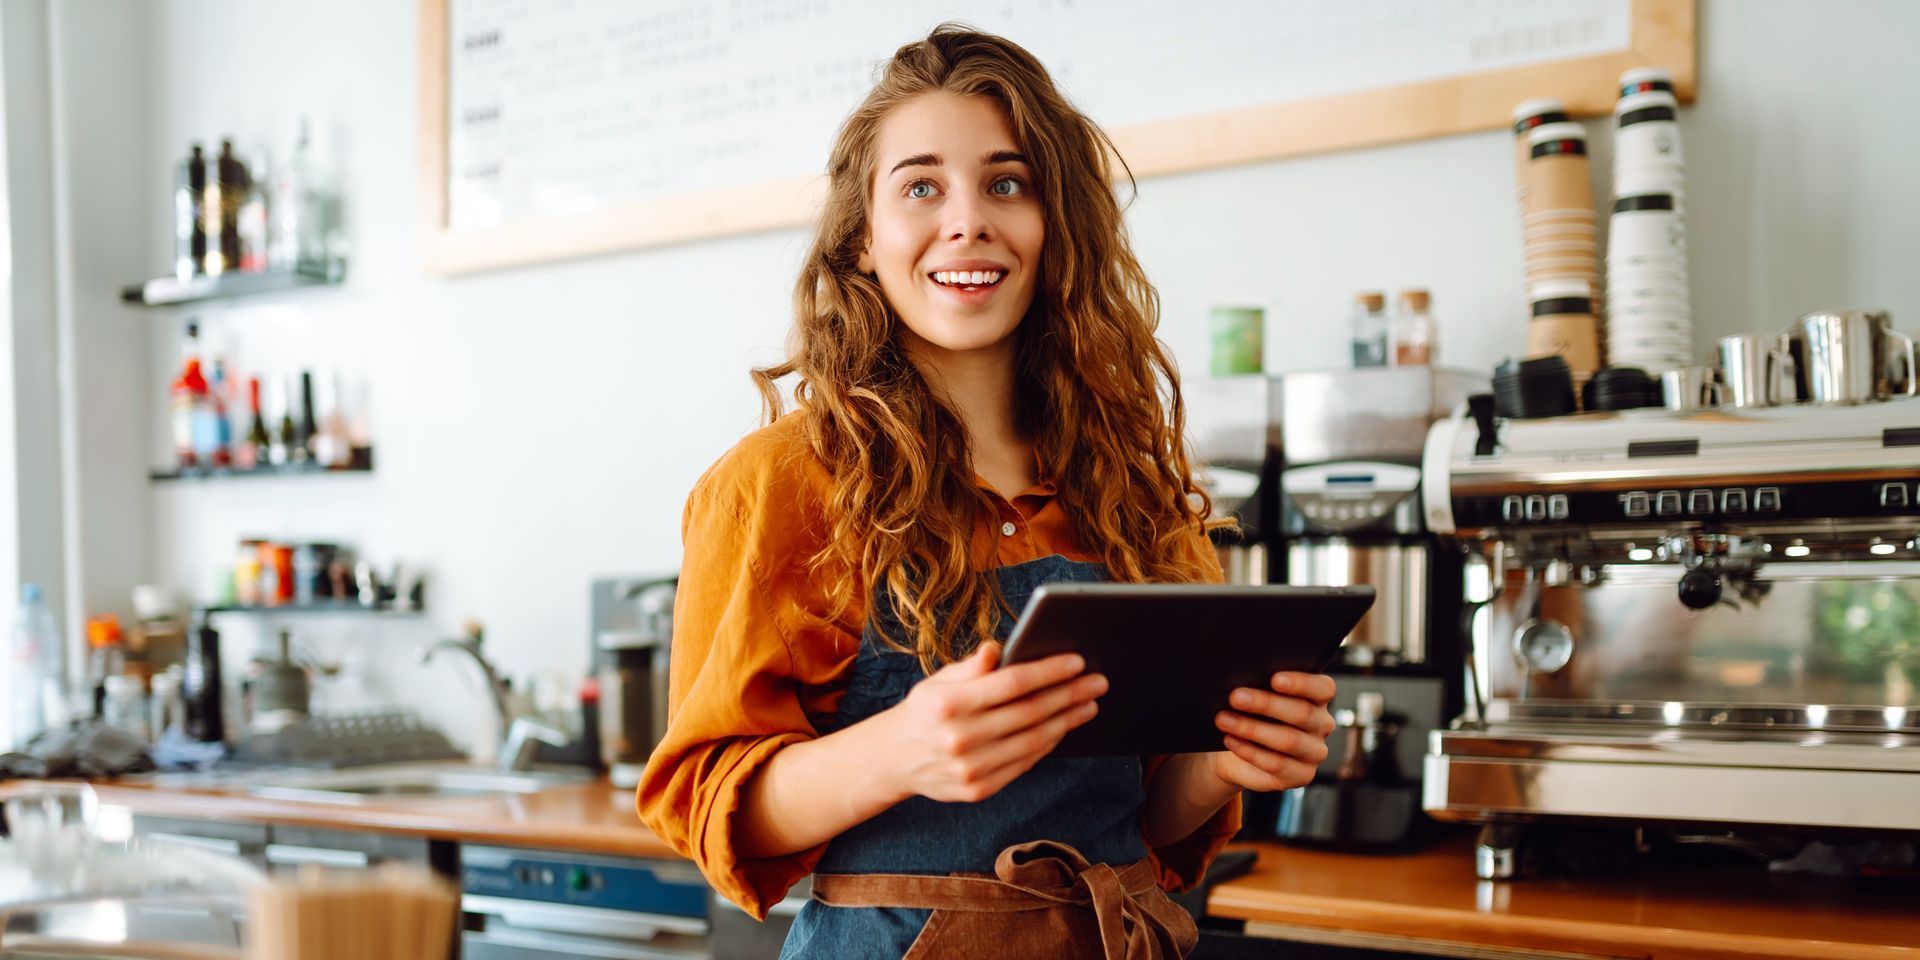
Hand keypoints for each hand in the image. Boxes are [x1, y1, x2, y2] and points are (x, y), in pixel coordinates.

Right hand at [872, 641, 1104, 803]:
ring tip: (1089, 705)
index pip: (1011, 683)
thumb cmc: (924, 711)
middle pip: (1029, 713)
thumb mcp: (938, 680)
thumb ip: (971, 667)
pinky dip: (1048, 744)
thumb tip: (1000, 649)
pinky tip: (1062, 727)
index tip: (1078, 662)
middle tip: (1098, 682)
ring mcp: (969, 768)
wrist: (894, 759)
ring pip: (1032, 741)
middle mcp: (959, 738)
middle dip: (1069, 695)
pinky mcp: (978, 790)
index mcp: (948, 703)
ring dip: (1067, 721)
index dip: (1048, 671)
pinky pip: (1024, 764)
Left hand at [1207, 671, 1336, 792]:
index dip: (1301, 682)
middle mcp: (1322, 724)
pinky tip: (1230, 740)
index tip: (1274, 679)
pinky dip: (1249, 751)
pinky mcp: (1302, 774)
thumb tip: (1244, 684)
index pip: (1323, 688)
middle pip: (1302, 712)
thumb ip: (1258, 686)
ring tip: (1224, 720)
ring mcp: (1315, 752)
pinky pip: (1277, 763)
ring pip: (1289, 740)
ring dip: (1252, 729)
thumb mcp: (1255, 697)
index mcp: (1318, 697)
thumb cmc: (1250, 715)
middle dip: (1266, 703)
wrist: (1237, 753)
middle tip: (1235, 697)